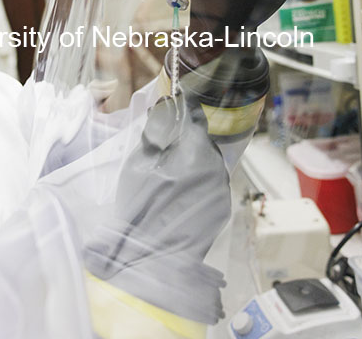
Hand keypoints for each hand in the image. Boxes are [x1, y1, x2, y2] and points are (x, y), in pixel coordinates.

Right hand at [84, 96, 229, 323]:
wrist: (153, 256)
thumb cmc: (141, 207)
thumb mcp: (139, 163)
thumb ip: (155, 130)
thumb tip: (166, 105)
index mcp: (196, 148)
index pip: (195, 115)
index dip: (181, 110)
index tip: (171, 108)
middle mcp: (216, 165)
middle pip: (202, 140)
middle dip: (185, 140)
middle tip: (163, 150)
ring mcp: (222, 189)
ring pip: (207, 163)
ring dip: (192, 162)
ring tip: (169, 176)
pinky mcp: (222, 209)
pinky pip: (210, 185)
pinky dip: (197, 184)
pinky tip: (178, 196)